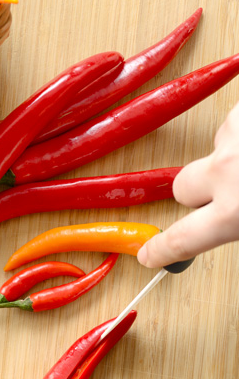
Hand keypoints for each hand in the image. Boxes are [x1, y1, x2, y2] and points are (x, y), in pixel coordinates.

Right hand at [137, 101, 238, 267]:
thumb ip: (236, 225)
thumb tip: (229, 228)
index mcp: (234, 211)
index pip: (182, 240)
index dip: (162, 250)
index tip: (148, 255)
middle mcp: (227, 169)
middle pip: (182, 186)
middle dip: (199, 192)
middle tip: (227, 194)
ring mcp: (236, 133)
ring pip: (214, 148)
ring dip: (230, 156)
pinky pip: (234, 122)